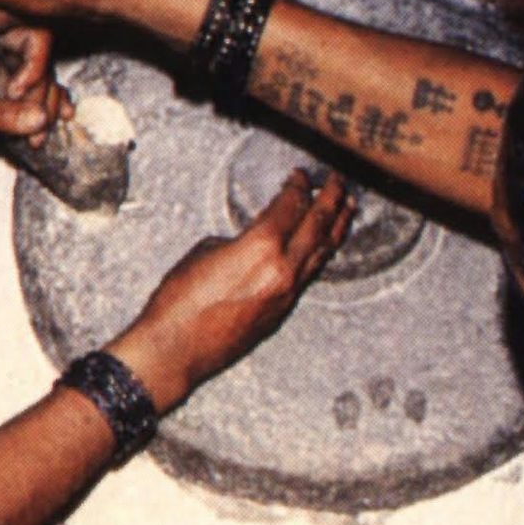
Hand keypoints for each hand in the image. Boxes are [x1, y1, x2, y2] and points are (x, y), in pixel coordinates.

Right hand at [111, 170, 353, 408]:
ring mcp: (286, 293)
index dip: (298, 185)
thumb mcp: (204, 253)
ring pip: (322, 252)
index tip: (300, 175)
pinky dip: (321, 253)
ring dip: (337, 226)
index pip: (291, 205)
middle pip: (317, 225)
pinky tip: (324, 245)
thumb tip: (253, 240)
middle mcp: (282, 269)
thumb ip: (238, 240)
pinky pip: (310, 274)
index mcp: (261, 247)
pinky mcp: (282, 311)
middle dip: (331, 198)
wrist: (176, 349)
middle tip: (338, 182)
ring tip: (347, 208)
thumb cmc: (179, 302)